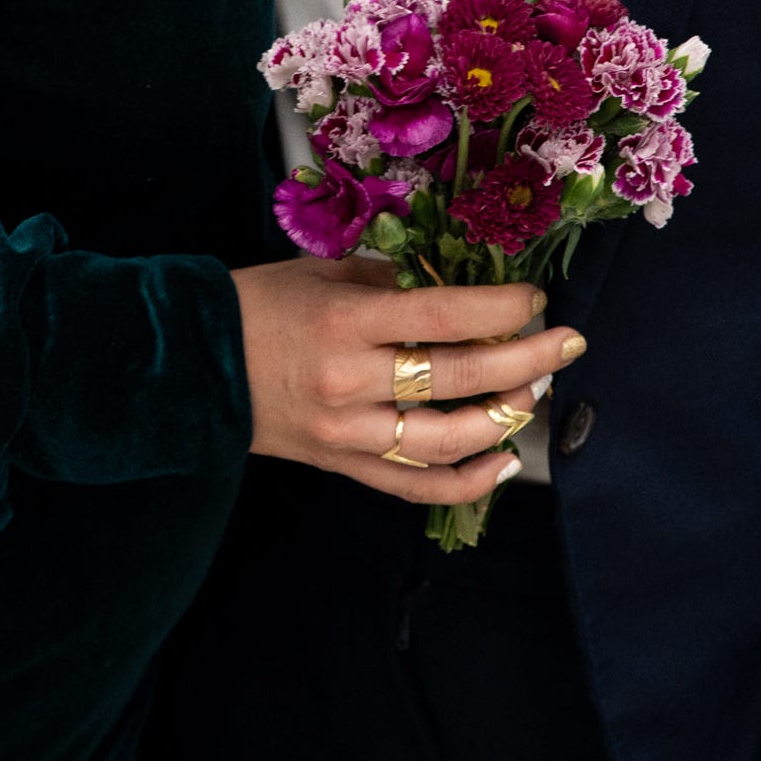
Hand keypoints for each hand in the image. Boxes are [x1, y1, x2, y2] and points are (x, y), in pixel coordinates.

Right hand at [231, 254, 586, 507]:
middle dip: (526, 359)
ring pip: (447, 440)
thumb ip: (391, 282)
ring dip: (504, 417)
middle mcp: (350, 381)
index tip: (534, 298)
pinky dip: (466, 481)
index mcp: (345, 322)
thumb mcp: (324, 274)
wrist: (194, 365)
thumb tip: (459, 287)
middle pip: (458, 376)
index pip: (441, 315)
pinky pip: (415, 486)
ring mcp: (348, 433)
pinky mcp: (343, 466)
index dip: (498, 306)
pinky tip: (502, 461)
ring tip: (534, 391)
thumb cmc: (261, 305)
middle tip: (567, 343)